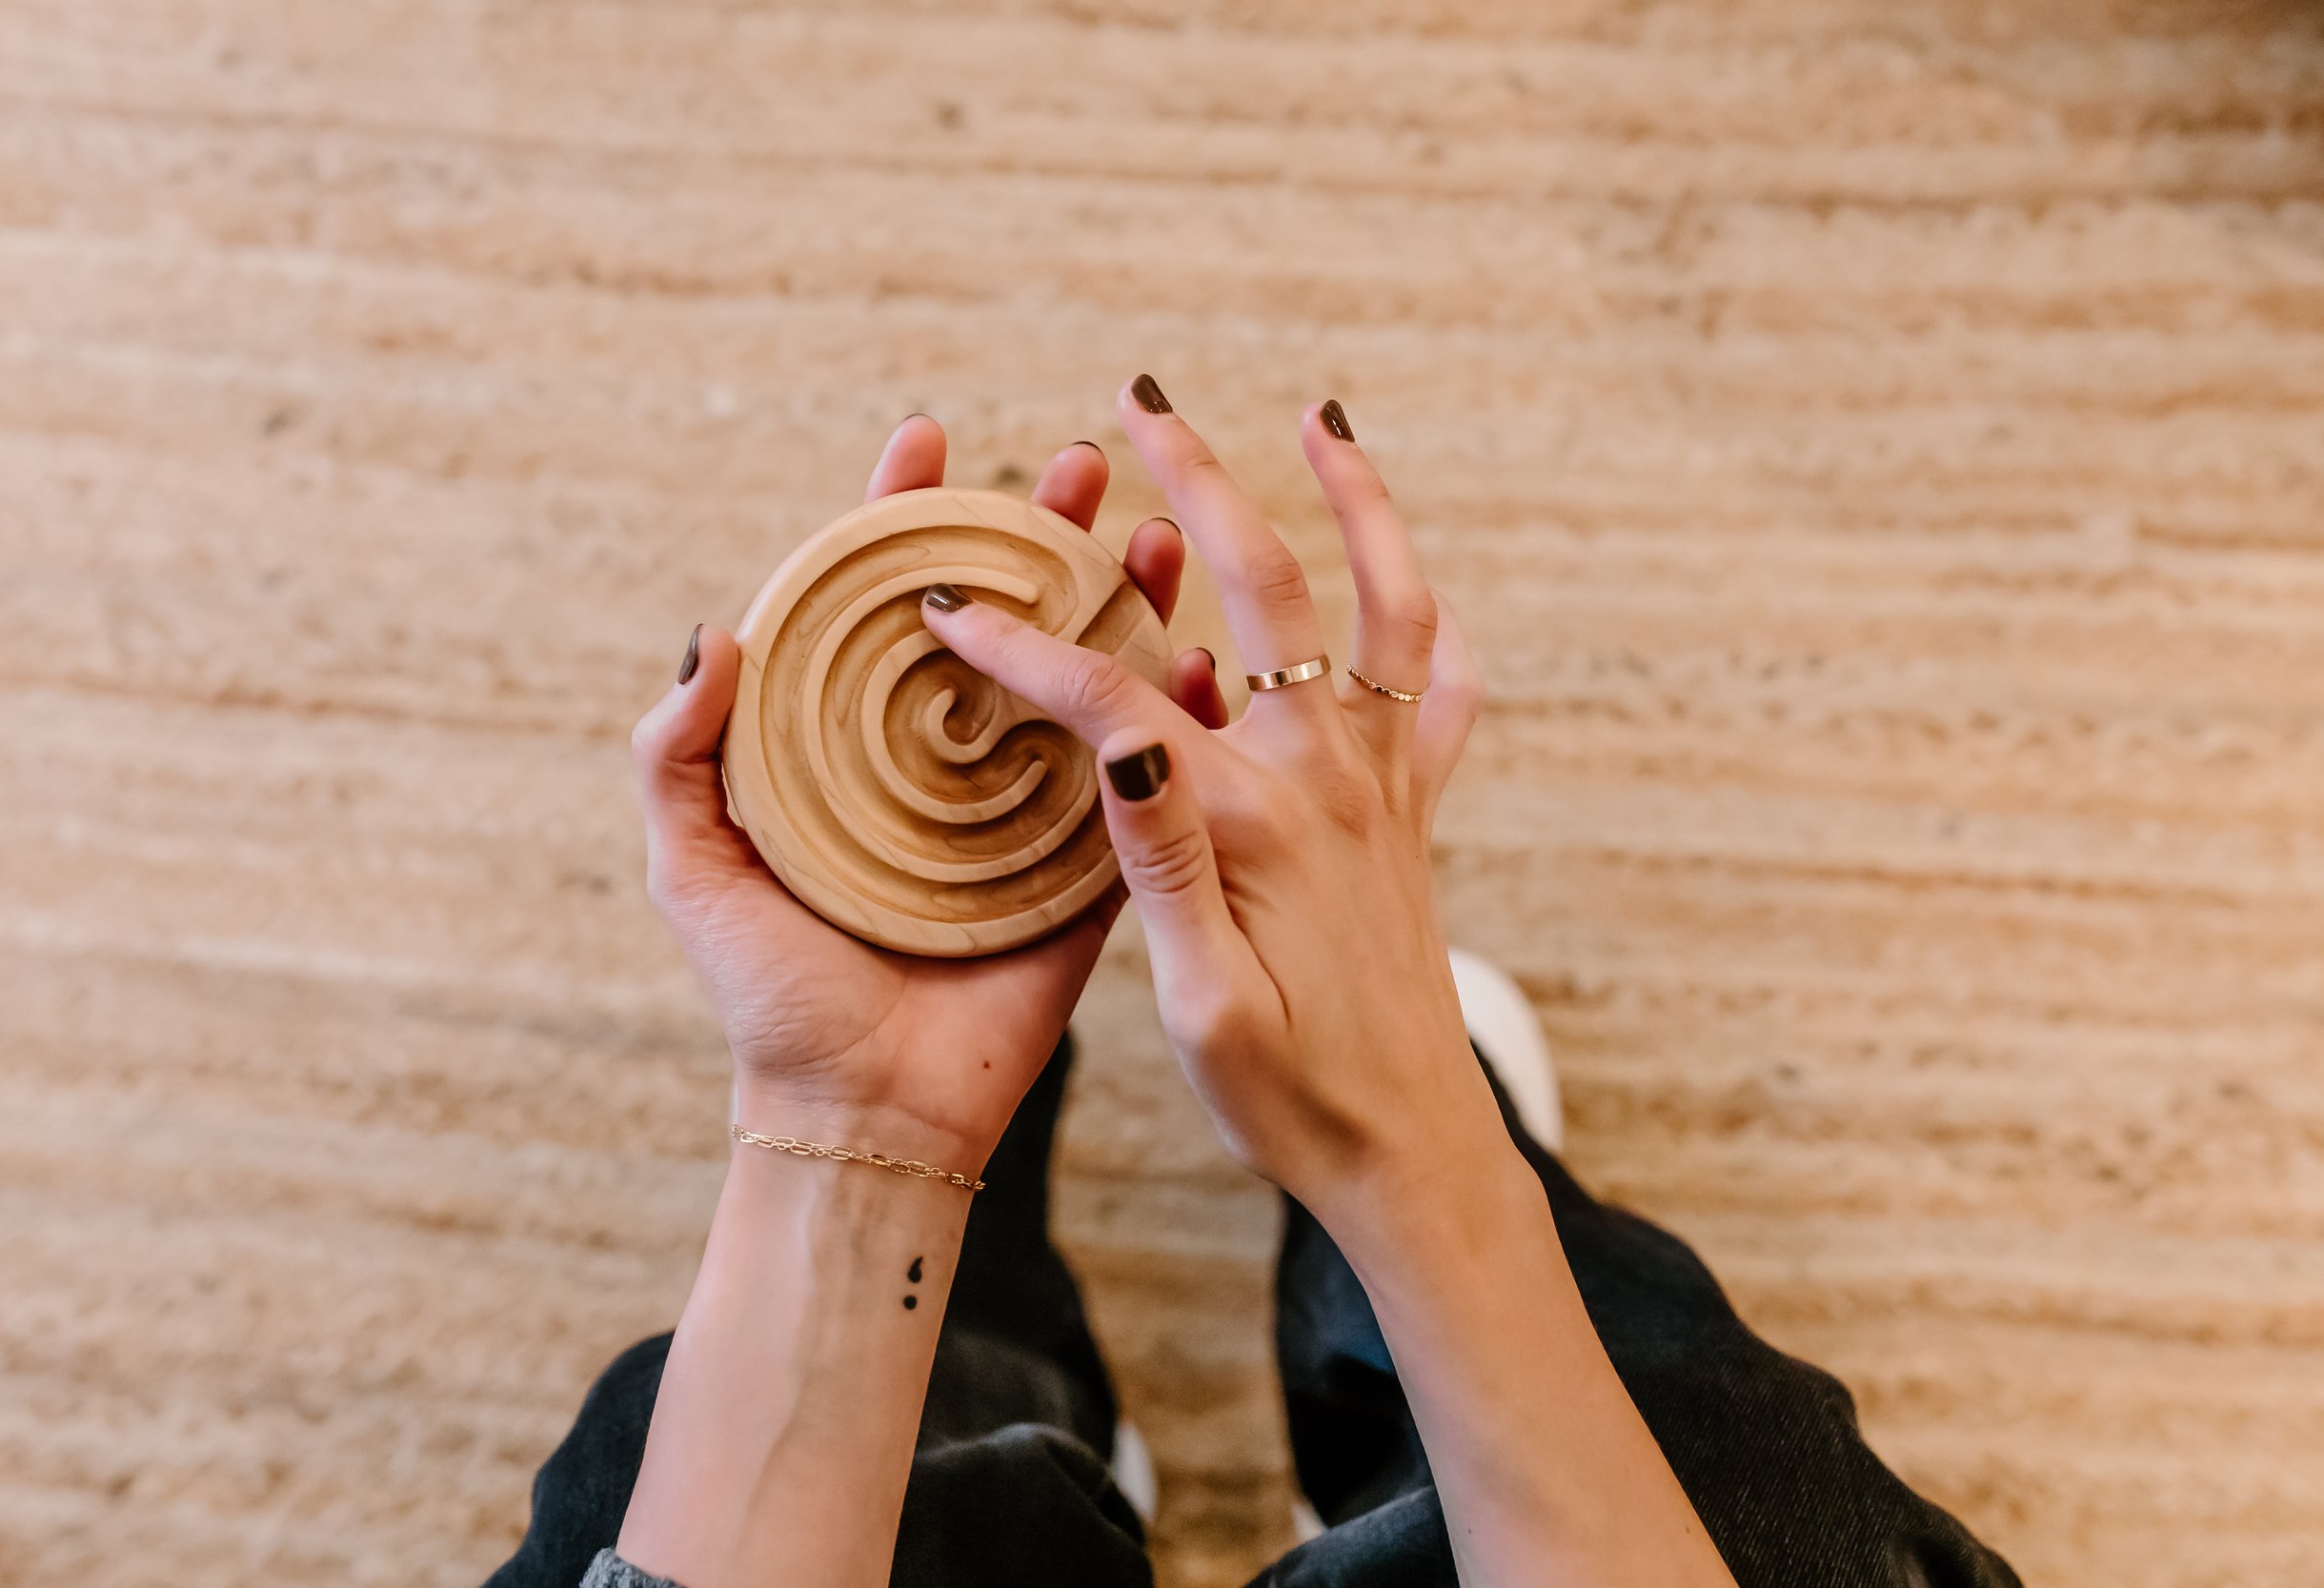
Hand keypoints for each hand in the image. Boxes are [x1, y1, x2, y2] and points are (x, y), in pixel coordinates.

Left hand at [632, 417, 1225, 1171]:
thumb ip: (679, 758)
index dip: (903, 515)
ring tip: (1154, 533)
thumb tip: (715, 635)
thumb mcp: (694, 871)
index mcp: (852, 745)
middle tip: (1078, 466)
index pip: (878, 603)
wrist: (864, 1113)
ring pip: (1081, 676)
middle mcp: (944, 759)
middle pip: (1001, 616)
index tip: (927, 437)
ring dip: (1124, 598)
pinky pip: (1139, 777)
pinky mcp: (1089, 867)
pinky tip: (1206, 656)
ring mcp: (1024, 808)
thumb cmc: (772, 997)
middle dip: (1040, 530)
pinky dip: (1177, 714)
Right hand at [921, 385, 1503, 1211]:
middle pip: (1264, 585)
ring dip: (1356, 501)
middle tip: (1138, 401)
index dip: (1021, 646)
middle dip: (1195, 479)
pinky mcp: (1415, 817)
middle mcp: (1331, 778)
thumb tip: (1126, 738)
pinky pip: (1445, 694)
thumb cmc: (1292, 1101)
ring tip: (1321, 418)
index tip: (943, 607)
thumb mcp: (1199, 1008)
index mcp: (1252, 821)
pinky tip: (1412, 591)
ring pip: (1386, 604)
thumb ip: (1161, 868)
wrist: (1414, 1155)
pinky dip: (1431, 626)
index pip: (1114, 694)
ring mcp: (1386, 787)